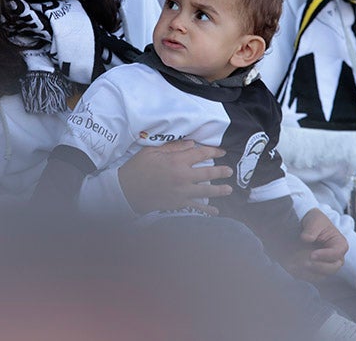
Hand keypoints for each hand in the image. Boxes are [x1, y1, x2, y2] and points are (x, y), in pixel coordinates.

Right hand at [118, 139, 232, 214]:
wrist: (126, 191)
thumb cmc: (138, 168)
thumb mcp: (153, 151)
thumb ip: (174, 147)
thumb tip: (192, 144)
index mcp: (176, 161)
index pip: (200, 154)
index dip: (214, 151)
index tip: (222, 152)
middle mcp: (182, 176)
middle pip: (208, 172)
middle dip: (221, 171)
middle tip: (229, 171)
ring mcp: (181, 192)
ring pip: (206, 191)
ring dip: (219, 190)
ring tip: (228, 189)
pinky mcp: (177, 204)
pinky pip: (196, 207)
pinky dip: (207, 210)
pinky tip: (215, 211)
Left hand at [285, 208, 347, 281]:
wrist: (307, 227)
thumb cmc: (315, 222)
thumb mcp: (315, 220)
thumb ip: (312, 229)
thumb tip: (307, 238)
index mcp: (340, 244)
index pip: (336, 253)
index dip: (325, 256)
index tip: (312, 255)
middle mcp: (336, 258)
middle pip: (332, 268)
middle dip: (318, 267)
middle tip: (305, 263)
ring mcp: (327, 265)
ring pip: (321, 275)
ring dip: (308, 273)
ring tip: (295, 267)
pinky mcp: (316, 270)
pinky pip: (311, 277)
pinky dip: (302, 274)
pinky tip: (292, 268)